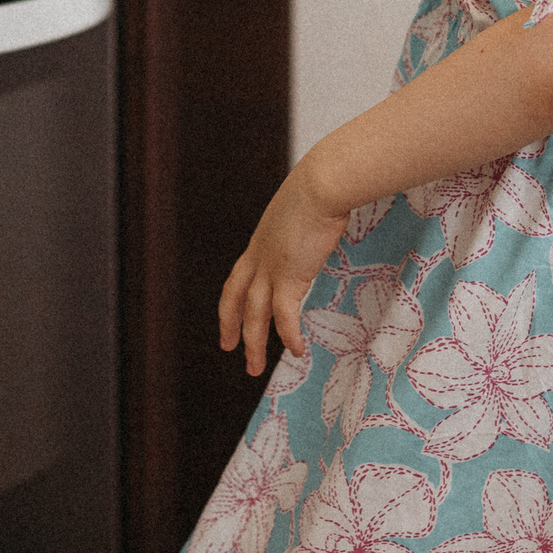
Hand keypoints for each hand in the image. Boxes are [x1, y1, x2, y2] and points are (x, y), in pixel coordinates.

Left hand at [217, 160, 348, 376]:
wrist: (322, 184)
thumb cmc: (323, 185)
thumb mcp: (306, 206)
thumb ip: (306, 222)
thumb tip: (323, 222)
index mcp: (261, 240)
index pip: (239, 276)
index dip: (232, 298)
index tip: (231, 315)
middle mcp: (260, 256)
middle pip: (236, 298)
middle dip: (231, 325)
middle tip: (229, 348)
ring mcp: (272, 267)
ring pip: (254, 315)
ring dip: (254, 344)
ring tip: (255, 368)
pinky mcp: (290, 276)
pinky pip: (285, 316)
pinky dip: (289, 335)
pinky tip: (297, 351)